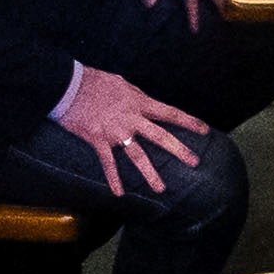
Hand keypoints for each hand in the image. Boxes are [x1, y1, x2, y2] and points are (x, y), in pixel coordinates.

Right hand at [44, 64, 213, 195]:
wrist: (69, 85)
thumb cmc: (93, 80)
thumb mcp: (120, 82)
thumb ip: (135, 94)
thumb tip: (143, 101)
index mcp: (138, 102)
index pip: (169, 113)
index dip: (188, 122)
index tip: (204, 130)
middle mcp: (131, 118)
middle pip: (161, 136)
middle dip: (179, 150)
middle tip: (195, 162)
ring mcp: (116, 131)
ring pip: (138, 155)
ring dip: (150, 173)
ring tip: (161, 189)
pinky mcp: (98, 139)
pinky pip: (108, 163)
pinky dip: (113, 178)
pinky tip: (118, 193)